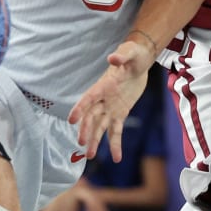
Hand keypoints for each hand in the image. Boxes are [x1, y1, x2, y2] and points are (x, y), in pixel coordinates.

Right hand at [68, 38, 153, 159]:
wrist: (139, 61)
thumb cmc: (133, 54)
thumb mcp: (130, 52)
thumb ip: (121, 56)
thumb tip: (113, 58)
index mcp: (102, 85)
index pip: (88, 98)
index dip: (80, 108)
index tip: (71, 120)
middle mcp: (103, 99)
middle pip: (92, 116)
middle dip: (86, 130)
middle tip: (82, 144)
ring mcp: (110, 107)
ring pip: (100, 127)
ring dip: (95, 141)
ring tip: (90, 156)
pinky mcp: (120, 113)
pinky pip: (116, 131)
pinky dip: (116, 144)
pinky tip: (116, 158)